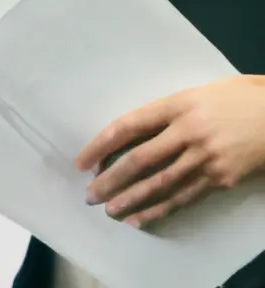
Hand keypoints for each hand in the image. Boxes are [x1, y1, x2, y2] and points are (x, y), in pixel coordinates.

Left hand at [76, 75, 264, 227]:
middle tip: (89, 195)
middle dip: (111, 180)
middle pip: (140, 160)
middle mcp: (187, 131)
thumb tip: (127, 134)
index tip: (82, 162)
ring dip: (131, 200)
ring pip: (160, 184)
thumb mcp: (193, 94)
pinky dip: (161, 210)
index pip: (128, 126)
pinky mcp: (221, 178)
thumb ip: (163, 112)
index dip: (101, 145)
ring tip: (109, 211)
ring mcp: (205, 157)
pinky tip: (142, 219)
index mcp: (175, 104)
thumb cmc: (232, 99)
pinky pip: (184, 197)